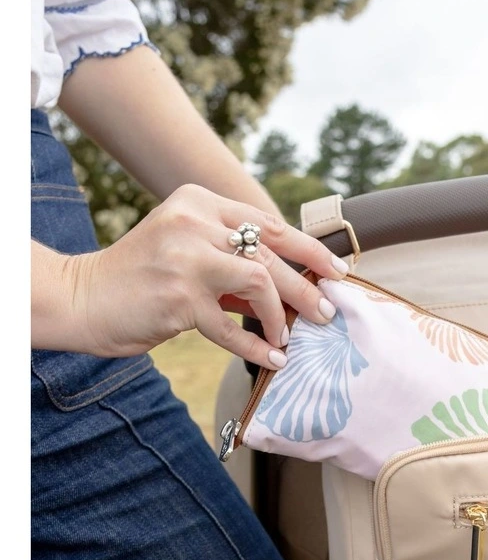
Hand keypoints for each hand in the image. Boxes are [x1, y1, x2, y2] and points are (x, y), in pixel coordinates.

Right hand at [65, 184, 348, 368]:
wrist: (81, 298)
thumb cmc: (139, 279)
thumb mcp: (186, 251)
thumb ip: (230, 259)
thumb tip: (290, 285)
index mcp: (198, 202)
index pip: (267, 222)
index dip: (308, 249)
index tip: (335, 270)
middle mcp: (193, 222)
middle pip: (270, 251)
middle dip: (305, 286)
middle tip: (325, 311)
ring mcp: (186, 258)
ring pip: (259, 280)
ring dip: (281, 315)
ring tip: (289, 338)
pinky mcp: (178, 297)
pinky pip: (231, 325)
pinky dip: (255, 344)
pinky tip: (269, 357)